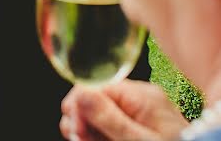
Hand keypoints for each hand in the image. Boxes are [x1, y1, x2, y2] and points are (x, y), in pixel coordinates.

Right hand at [61, 80, 187, 140]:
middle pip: (94, 98)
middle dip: (81, 118)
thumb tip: (80, 92)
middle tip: (80, 140)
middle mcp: (143, 96)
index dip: (78, 107)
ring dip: (88, 127)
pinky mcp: (144, 121)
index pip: (94, 86)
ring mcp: (144, 109)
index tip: (76, 132)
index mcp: (143, 95)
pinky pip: (114, 120)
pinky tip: (98, 140)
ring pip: (100, 110)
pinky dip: (102, 132)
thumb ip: (110, 119)